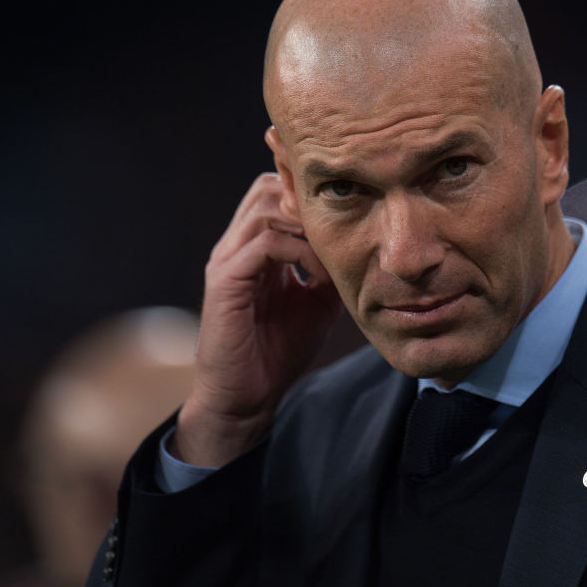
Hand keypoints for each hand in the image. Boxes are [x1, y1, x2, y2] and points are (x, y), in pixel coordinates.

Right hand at [174, 173, 342, 466]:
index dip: (308, 195)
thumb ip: (329, 270)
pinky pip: (264, 243)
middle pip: (267, 188)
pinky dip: (299, 250)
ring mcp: (227, 261)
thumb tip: (361, 246)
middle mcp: (235, 247)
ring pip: (265, 207)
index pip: (275, 193)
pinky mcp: (225, 282)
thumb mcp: (316, 303)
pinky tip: (318, 274)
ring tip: (333, 249)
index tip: (349, 214)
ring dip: (306, 224)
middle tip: (342, 226)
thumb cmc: (277, 353)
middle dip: (307, 200)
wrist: (246, 398)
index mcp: (253, 249)